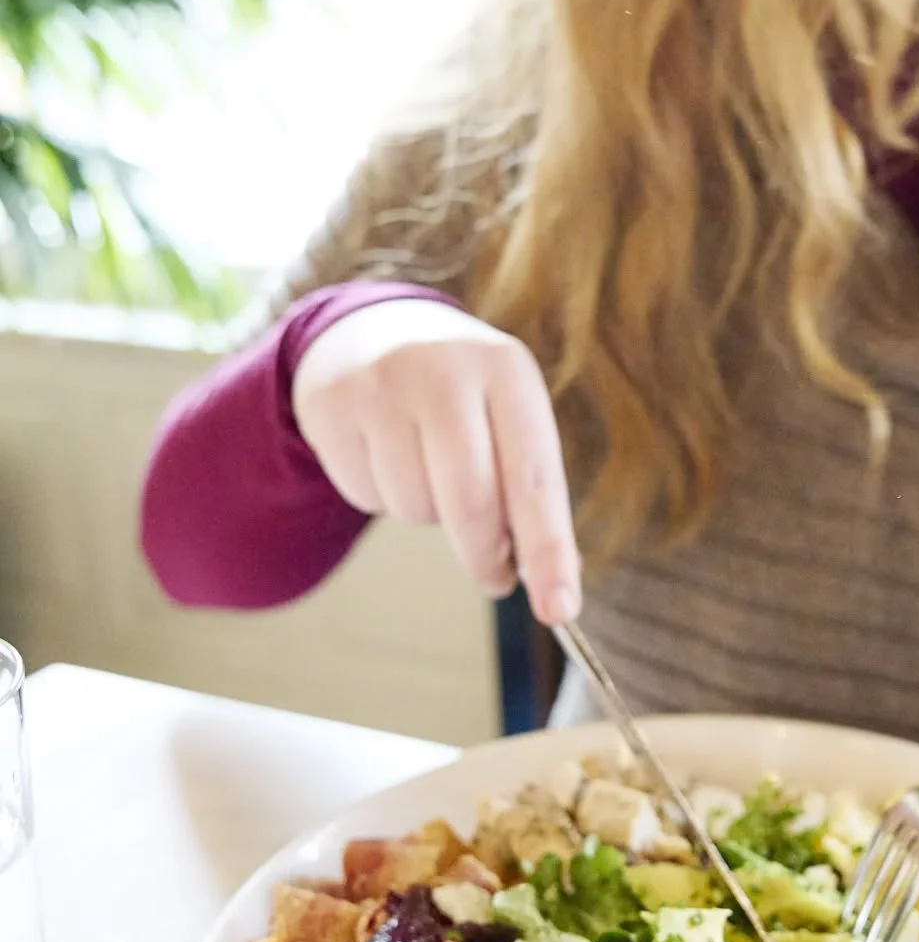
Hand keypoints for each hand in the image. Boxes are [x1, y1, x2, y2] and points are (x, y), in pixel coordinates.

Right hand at [292, 298, 580, 624]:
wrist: (372, 333)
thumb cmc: (462, 398)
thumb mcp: (508, 416)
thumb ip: (530, 489)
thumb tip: (556, 584)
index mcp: (508, 371)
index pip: (536, 479)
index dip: (548, 552)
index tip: (560, 609)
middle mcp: (446, 369)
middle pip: (471, 503)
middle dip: (485, 556)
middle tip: (495, 575)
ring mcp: (384, 384)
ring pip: (414, 507)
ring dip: (427, 513)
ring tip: (427, 470)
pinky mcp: (335, 404)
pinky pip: (365, 496)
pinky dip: (381, 496)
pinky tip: (385, 454)